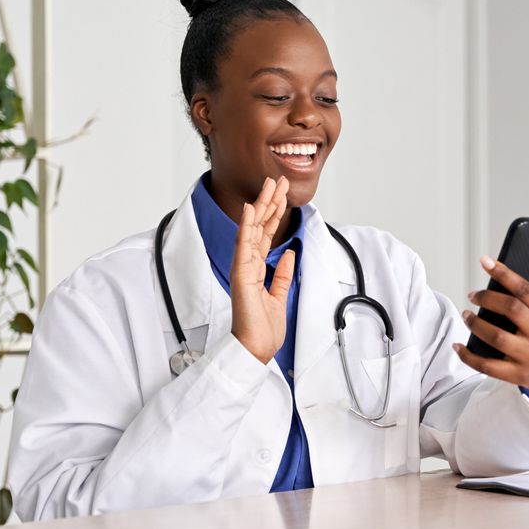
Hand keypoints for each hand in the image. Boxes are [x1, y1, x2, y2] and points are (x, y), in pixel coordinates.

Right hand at [230, 176, 294, 363]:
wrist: (256, 348)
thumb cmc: (263, 328)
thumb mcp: (279, 295)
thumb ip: (282, 273)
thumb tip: (287, 252)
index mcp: (255, 268)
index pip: (266, 233)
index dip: (274, 212)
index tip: (282, 194)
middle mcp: (247, 264)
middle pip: (259, 226)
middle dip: (270, 201)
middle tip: (278, 180)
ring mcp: (243, 268)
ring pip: (252, 229)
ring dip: (262, 206)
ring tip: (270, 185)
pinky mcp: (241, 275)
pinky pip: (244, 246)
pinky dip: (246, 226)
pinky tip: (250, 208)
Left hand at [453, 244, 528, 413]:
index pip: (526, 290)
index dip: (504, 273)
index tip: (485, 261)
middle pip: (510, 310)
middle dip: (487, 298)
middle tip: (473, 294)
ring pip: (496, 337)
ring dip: (475, 324)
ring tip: (466, 314)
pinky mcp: (516, 375)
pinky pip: (487, 366)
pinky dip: (468, 356)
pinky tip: (458, 346)